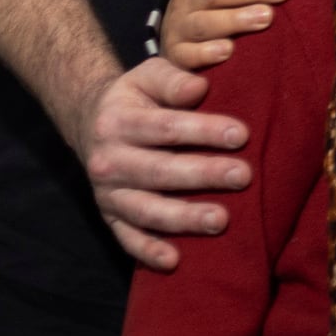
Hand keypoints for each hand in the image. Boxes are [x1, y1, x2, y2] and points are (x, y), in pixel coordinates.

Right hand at [82, 55, 250, 269]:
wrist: (91, 122)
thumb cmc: (136, 97)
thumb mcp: (148, 75)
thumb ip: (173, 79)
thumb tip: (199, 89)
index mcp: (118, 122)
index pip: (165, 128)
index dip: (203, 131)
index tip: (242, 134)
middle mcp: (109, 160)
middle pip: (160, 171)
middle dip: (203, 175)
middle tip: (244, 176)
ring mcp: (108, 193)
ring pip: (146, 209)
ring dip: (183, 218)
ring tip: (221, 220)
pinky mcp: (110, 217)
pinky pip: (127, 238)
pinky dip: (148, 251)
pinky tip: (174, 261)